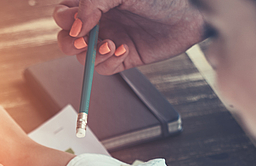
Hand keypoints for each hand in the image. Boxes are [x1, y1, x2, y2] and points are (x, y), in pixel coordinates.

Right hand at [54, 0, 204, 74]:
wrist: (191, 13)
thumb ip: (92, 4)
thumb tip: (74, 28)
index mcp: (94, 3)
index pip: (64, 14)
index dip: (66, 21)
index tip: (78, 25)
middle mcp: (99, 22)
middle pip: (67, 39)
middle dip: (72, 44)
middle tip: (85, 42)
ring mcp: (110, 39)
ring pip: (83, 58)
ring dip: (93, 55)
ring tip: (111, 45)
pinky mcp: (124, 57)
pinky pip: (104, 68)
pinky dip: (109, 63)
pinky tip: (124, 50)